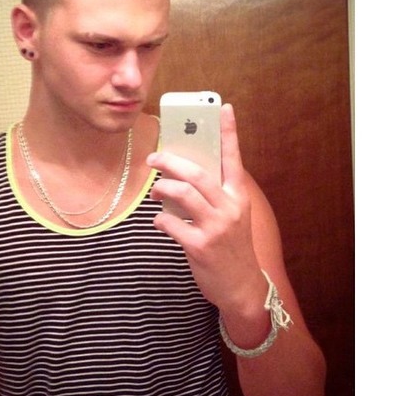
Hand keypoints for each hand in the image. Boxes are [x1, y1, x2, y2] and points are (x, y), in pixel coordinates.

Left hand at [147, 103, 263, 311]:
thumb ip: (214, 197)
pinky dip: (161, 220)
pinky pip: (171, 224)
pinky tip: (160, 222)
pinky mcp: (200, 246)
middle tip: (154, 157)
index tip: (222, 107)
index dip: (229, 131)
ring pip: (183, 194)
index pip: (234, 158)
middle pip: (197, 174)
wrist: (243, 288)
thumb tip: (183, 177)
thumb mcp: (232, 219)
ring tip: (155, 189)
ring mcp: (215, 228)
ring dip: (162, 187)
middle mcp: (229, 208)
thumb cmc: (233, 248)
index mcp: (238, 197)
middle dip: (171, 161)